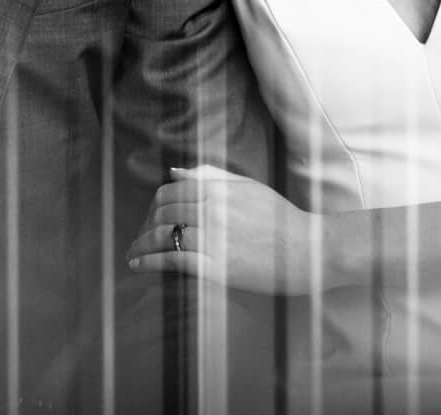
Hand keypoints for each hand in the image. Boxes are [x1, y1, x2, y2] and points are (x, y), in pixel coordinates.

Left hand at [125, 164, 327, 295]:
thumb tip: (173, 172)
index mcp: (217, 189)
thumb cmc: (280, 218)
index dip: (153, 206)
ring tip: (133, 253)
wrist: (308, 250)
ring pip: (164, 237)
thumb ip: (209, 176)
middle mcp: (211, 211)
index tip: (149, 218)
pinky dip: (150, 262)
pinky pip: (174, 261)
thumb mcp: (246, 187)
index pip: (169, 193)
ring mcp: (214, 240)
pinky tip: (139, 265)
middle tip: (139, 237)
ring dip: (141, 245)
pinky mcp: (217, 268)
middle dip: (145, 226)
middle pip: (162, 215)